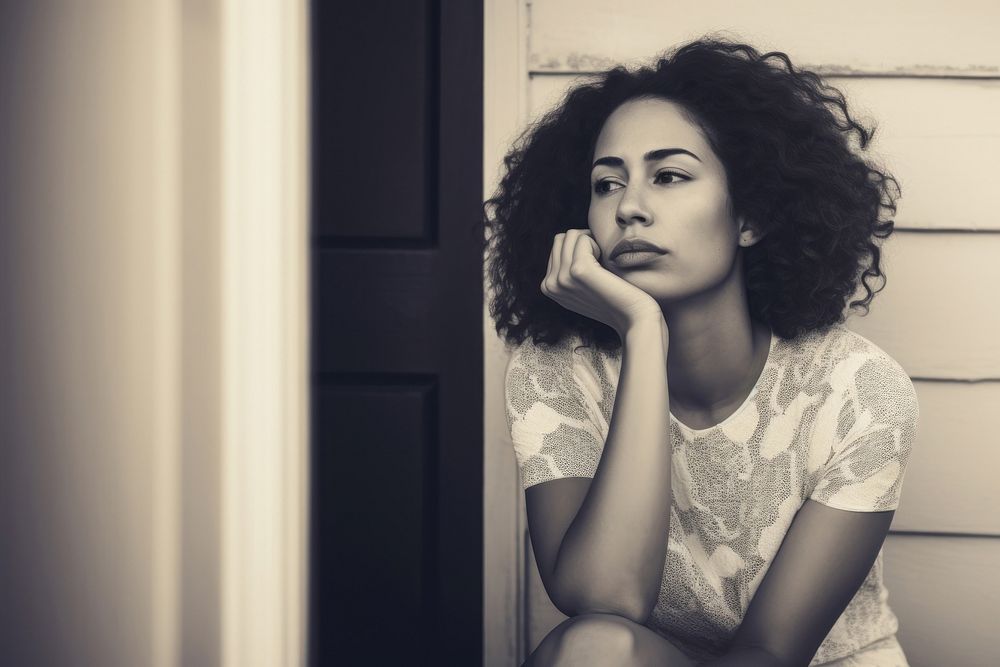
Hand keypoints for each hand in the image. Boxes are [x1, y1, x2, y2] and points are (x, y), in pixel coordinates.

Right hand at [540, 229, 663, 336]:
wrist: (633, 317)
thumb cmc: (614, 298)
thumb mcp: (582, 287)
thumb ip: (567, 270)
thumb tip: (565, 240)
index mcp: (548, 287)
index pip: (556, 246)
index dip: (579, 248)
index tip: (595, 265)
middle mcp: (550, 284)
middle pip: (561, 239)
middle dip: (583, 242)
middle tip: (600, 260)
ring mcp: (562, 278)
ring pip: (571, 236)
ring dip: (591, 242)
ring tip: (602, 262)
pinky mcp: (577, 270)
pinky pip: (583, 239)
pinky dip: (597, 243)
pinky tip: (605, 260)